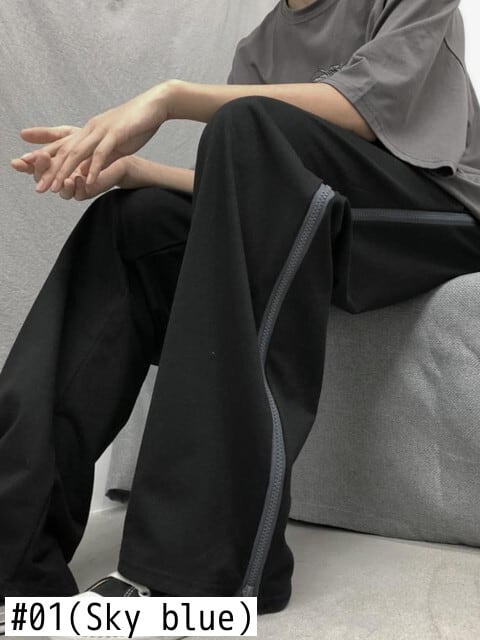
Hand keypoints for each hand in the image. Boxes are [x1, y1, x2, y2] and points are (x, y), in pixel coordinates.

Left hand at [15, 81, 173, 193]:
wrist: (155, 105)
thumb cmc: (137, 123)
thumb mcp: (117, 143)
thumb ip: (103, 157)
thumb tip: (90, 171)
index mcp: (89, 130)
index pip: (62, 146)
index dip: (46, 159)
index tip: (33, 174)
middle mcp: (90, 128)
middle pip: (64, 151)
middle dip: (50, 171)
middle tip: (39, 188)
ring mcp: (102, 130)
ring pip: (78, 153)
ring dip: (66, 171)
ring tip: (57, 188)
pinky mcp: (116, 133)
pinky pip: (101, 153)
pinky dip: (94, 168)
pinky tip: (88, 181)